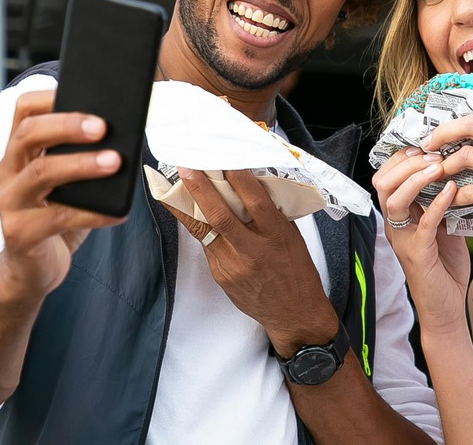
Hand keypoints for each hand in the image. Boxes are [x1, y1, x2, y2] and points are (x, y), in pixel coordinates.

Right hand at [0, 90, 126, 299]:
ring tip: (116, 161)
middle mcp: (7, 173)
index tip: (79, 89)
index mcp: (18, 153)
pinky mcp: (20, 234)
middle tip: (103, 126)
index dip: (48, 97)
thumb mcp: (66, 184)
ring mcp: (10, 204)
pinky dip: (93, 214)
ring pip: (41, 173)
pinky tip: (118, 212)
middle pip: (28, 135)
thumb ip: (82, 158)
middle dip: (67, 126)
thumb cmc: (56, 217)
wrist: (31, 271)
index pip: (22, 111)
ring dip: (81, 164)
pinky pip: (59, 218)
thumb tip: (129, 133)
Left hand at [167, 167, 337, 355]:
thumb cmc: (297, 271)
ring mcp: (234, 265)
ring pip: (205, 231)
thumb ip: (272, 214)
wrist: (293, 313)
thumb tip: (250, 187)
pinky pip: (207, 246)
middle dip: (200, 190)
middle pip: (221, 216)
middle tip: (186, 169)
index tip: (224, 160)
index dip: (238, 179)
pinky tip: (190, 213)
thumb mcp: (292, 237)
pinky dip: (199, 228)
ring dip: (188, 207)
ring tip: (175, 187)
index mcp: (277, 236)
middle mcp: (254, 251)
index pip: (255, 201)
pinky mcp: (221, 276)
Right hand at [371, 148, 469, 332]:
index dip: (403, 157)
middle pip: (382, 182)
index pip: (387, 176)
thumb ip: (443, 202)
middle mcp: (394, 225)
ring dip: (416, 179)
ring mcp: (403, 239)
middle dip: (406, 162)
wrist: (446, 309)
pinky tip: (451, 191)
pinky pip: (422, 223)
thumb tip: (459, 172)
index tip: (427, 144)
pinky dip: (437, 203)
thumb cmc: (444, 268)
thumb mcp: (443, 225)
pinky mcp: (417, 254)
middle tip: (433, 152)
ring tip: (438, 166)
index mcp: (399, 215)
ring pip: (394, 199)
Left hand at [421, 106, 472, 260]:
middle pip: (470, 123)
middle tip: (428, 143)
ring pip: (462, 154)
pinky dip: (451, 195)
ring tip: (436, 173)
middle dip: (442, 131)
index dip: (460, 116)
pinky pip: (464, 189)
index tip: (444, 126)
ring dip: (443, 165)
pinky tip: (448, 199)